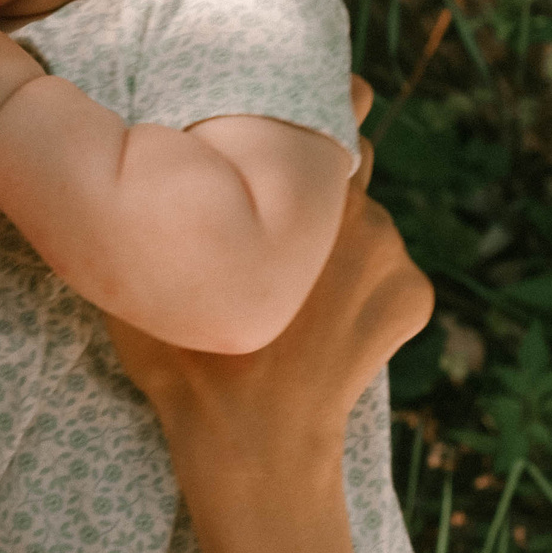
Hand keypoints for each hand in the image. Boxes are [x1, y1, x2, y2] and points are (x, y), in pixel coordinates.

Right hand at [106, 94, 428, 464]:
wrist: (253, 444)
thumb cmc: (188, 358)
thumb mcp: (155, 268)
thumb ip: (172, 205)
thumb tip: (138, 162)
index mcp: (295, 183)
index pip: (335, 109)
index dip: (319, 111)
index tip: (295, 132)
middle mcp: (356, 203)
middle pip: (346, 170)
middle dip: (321, 188)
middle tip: (280, 225)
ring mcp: (391, 252)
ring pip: (368, 226)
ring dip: (341, 247)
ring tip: (298, 296)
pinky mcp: (412, 297)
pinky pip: (391, 277)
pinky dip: (366, 295)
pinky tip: (324, 329)